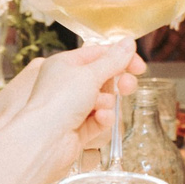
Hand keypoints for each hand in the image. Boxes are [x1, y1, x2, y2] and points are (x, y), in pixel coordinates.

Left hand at [0, 42, 141, 183]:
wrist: (45, 140)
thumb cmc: (59, 101)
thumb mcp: (90, 74)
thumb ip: (114, 60)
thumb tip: (128, 43)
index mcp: (65, 64)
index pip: (98, 54)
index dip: (120, 58)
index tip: (139, 67)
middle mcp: (68, 84)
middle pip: (104, 78)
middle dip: (118, 83)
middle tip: (128, 86)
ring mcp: (73, 106)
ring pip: (104, 100)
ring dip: (106, 103)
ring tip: (99, 108)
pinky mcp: (79, 127)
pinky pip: (100, 118)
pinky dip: (102, 118)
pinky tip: (99, 120)